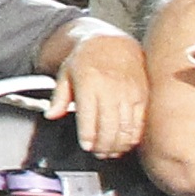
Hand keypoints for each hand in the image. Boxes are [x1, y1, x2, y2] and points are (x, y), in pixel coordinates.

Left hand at [58, 34, 150, 160]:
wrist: (113, 42)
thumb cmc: (87, 58)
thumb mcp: (65, 73)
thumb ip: (58, 96)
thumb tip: (51, 115)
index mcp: (89, 84)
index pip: (89, 118)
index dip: (88, 137)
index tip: (86, 146)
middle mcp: (111, 89)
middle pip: (109, 128)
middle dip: (103, 146)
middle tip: (98, 153)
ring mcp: (130, 94)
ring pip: (127, 129)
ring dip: (119, 145)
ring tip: (110, 152)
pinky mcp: (144, 97)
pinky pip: (140, 123)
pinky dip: (133, 137)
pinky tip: (125, 143)